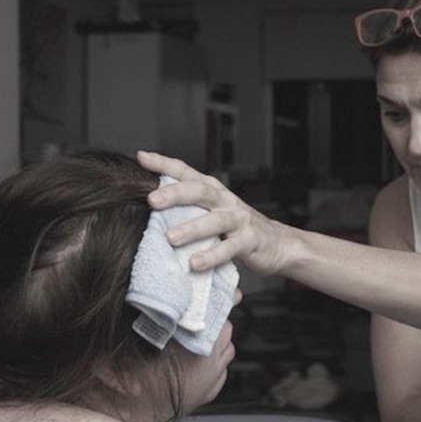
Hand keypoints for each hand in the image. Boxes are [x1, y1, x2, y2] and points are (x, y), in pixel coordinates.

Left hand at [137, 151, 284, 274]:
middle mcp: (225, 200)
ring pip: (215, 220)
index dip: (165, 164)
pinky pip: (230, 249)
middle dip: (175, 193)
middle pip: (200, 190)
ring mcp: (238, 220)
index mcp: (212, 190)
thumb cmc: (237, 228)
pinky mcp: (249, 241)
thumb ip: (185, 209)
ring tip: (171, 238)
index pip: (186, 172)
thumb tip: (146, 210)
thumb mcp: (211, 212)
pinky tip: (195, 263)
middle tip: (153, 200)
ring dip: (192, 229)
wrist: (278, 243)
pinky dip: (212, 256)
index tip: (142, 158)